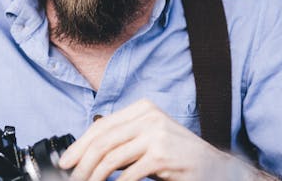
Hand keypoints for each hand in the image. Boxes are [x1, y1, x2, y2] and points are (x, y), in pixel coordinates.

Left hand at [58, 99, 261, 180]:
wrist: (214, 167)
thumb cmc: (177, 155)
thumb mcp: (148, 139)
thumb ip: (123, 139)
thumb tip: (87, 153)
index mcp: (142, 109)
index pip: (102, 125)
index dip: (80, 144)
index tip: (66, 161)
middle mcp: (148, 116)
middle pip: (103, 139)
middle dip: (82, 161)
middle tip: (71, 177)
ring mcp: (155, 134)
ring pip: (110, 156)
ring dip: (93, 175)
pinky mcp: (161, 154)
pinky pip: (128, 173)